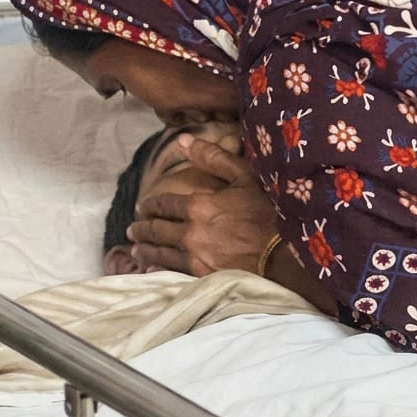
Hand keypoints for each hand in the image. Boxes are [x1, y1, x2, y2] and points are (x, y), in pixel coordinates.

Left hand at [130, 135, 278, 275]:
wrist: (285, 254)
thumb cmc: (268, 213)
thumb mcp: (244, 177)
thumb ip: (213, 157)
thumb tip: (184, 140)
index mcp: (198, 205)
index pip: (165, 203)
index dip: (151, 205)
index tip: (142, 207)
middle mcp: (191, 232)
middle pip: (158, 230)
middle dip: (142, 228)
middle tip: (132, 229)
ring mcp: (195, 257)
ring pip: (161, 252)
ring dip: (146, 249)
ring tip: (136, 248)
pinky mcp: (203, 276)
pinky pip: (172, 272)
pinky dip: (158, 269)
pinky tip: (152, 269)